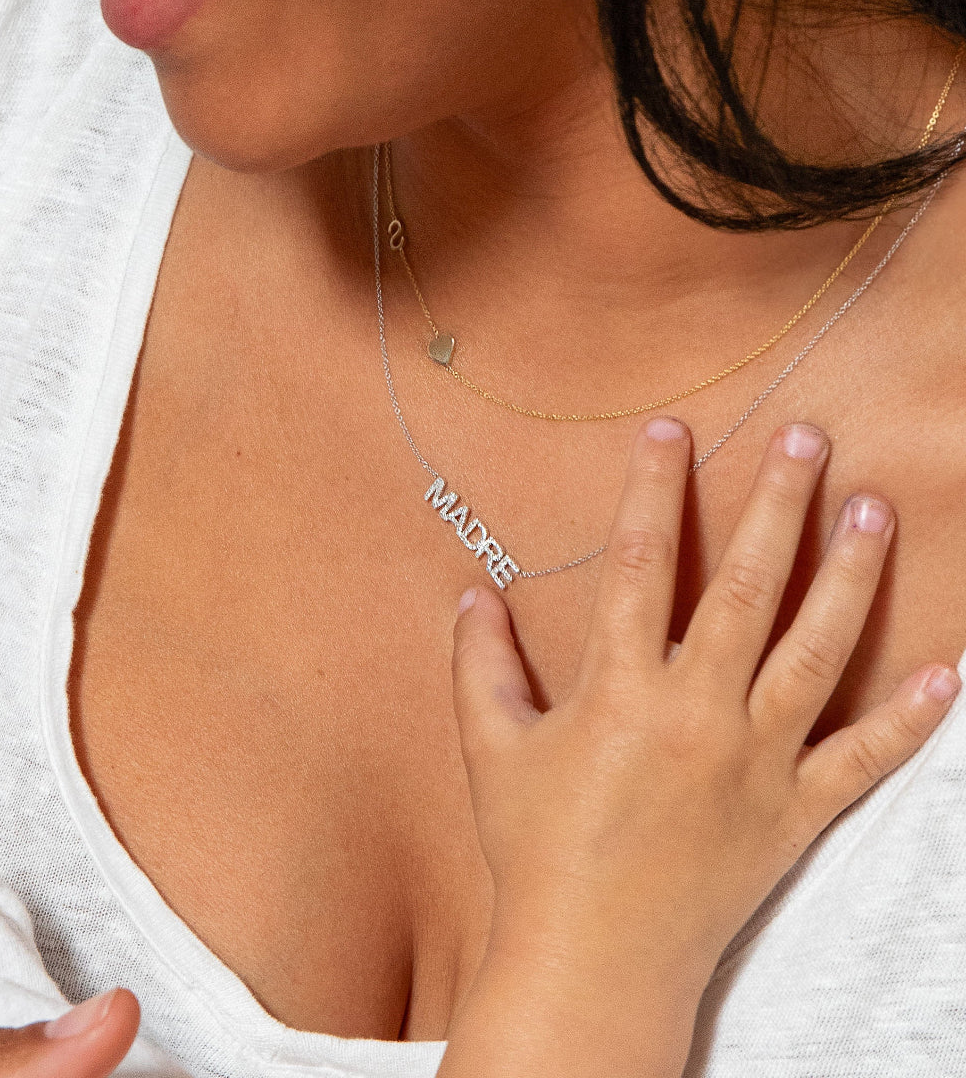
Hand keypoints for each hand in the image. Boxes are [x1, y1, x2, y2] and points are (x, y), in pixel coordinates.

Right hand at [444, 418, 959, 1074]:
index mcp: (619, 692)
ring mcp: (755, 763)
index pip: (637, 566)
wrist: (594, 958)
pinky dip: (909, 718)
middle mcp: (696, 714)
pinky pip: (862, 760)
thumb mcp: (492, 748)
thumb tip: (471, 593)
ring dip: (849, 577)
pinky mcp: (793, 814)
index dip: (652, 491)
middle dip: (776, 506)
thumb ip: (480, 664)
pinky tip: (949, 672)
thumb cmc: (536, 848)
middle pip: (745, 589)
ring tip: (874, 511)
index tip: (670, 431)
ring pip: (816, 653)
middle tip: (808, 440)